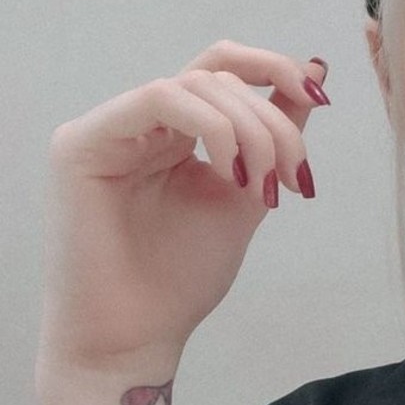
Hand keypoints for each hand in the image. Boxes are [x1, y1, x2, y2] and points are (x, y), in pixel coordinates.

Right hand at [38, 41, 329, 374]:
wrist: (137, 337)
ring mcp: (110, 129)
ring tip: (265, 190)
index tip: (320, 97)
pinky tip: (231, 174)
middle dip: (275, 123)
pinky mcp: (83, 143)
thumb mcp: (249, 193)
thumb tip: (316, 68)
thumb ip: (276, 134)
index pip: (225, 70)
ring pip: (197, 85)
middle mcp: (140, 123)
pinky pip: (159, 99)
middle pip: (220, 76)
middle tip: (295, 179)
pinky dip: (212, 129)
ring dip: (251, 132)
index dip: (276, 69)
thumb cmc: (182, 278)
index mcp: (175, 132)